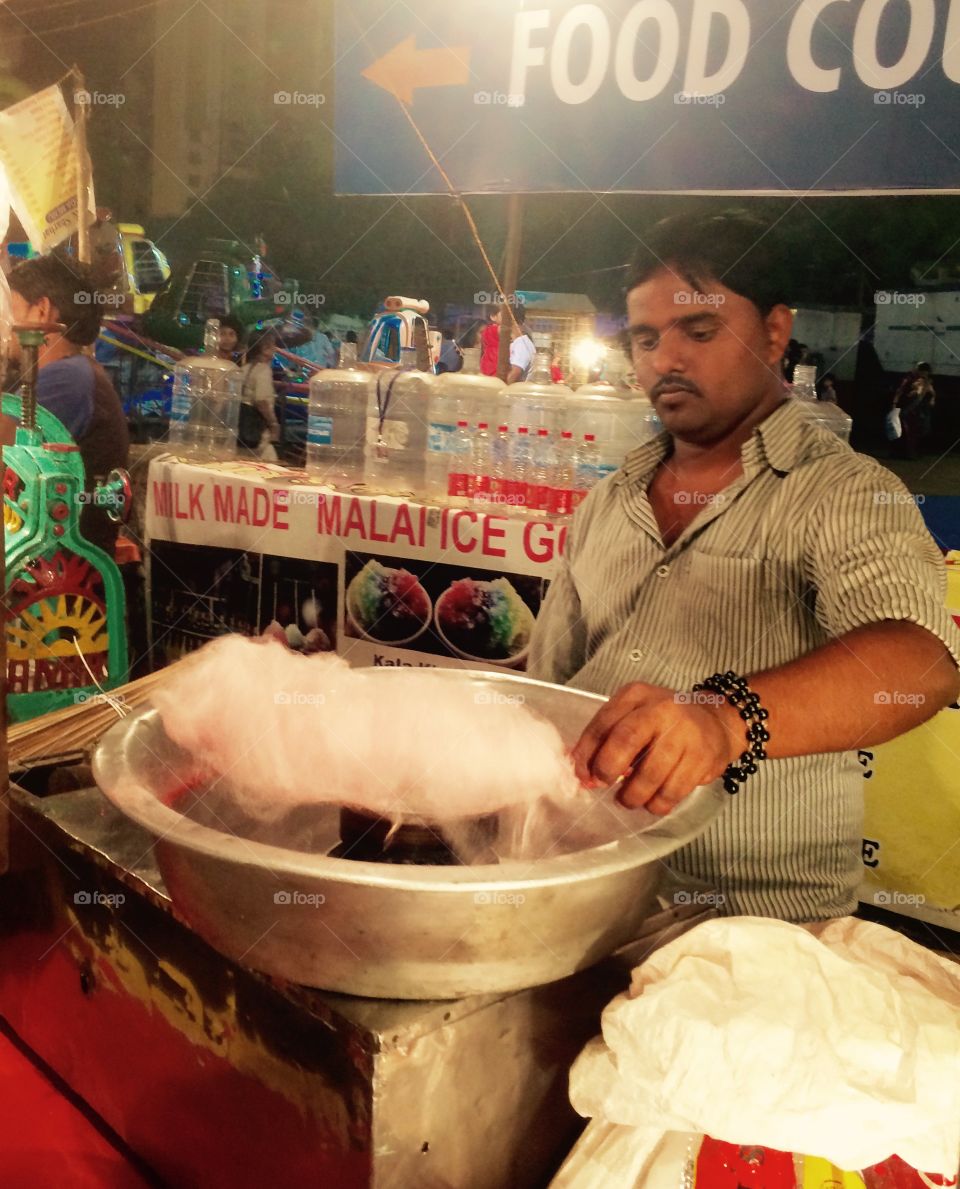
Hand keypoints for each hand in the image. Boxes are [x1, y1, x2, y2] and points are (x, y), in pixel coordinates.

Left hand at [571, 683, 740, 814]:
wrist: (717, 721)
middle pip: (625, 740)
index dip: (587, 753)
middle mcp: (661, 709)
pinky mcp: (702, 758)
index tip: (582, 774)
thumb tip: (582, 771)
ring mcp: (685, 734)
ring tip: (629, 799)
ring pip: (650, 773)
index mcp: (637, 695)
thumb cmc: (666, 722)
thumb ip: (608, 737)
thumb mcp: (635, 715)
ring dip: (633, 795)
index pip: (603, 723)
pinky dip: (658, 803)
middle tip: (603, 784)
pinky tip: (653, 802)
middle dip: (607, 769)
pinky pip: (673, 791)